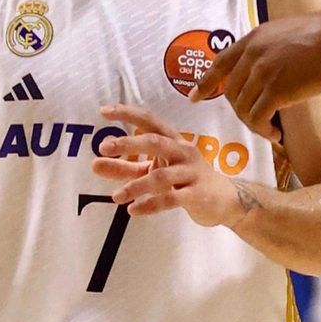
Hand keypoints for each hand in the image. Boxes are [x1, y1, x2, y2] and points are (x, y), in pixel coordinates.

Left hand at [90, 106, 240, 226]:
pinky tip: (133, 210)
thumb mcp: (155, 170)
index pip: (149, 120)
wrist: (225, 200)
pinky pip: (171, 199)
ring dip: (136, 186)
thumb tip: (95, 164)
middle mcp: (182, 151)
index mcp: (172, 140)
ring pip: (161, 176)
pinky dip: (150, 205)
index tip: (104, 111)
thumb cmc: (186, 180)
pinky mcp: (196, 194)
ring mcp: (191, 172)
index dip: (127, 114)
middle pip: (155, 141)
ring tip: (116, 197)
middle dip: (129, 143)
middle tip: (104, 148)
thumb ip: (125, 168)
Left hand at [194, 12, 320, 137]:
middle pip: (231, 92)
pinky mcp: (275, 90)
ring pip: (243, 108)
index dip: (205, 83)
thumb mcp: (287, 32)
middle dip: (241, 111)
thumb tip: (266, 68)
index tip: (194, 97)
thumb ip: (270, 48)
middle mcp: (252, 54)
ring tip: (271, 131)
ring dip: (256, 125)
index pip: (220, 63)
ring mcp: (262, 72)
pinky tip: (277, 135)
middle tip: (257, 122)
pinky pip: (258, 118)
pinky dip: (265, 130)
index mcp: (254, 39)